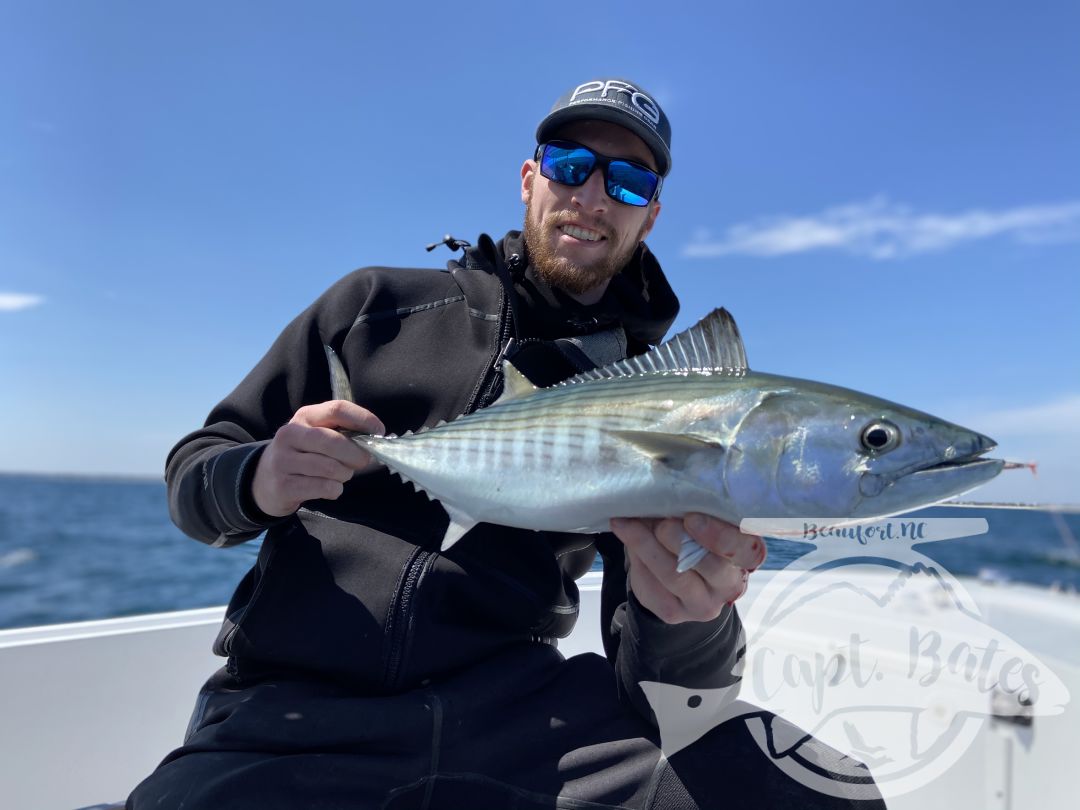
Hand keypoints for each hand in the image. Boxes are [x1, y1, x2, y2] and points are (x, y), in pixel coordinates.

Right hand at [251, 401, 384, 516]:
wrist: (263, 480)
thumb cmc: (303, 454)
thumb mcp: (316, 435)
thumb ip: (342, 433)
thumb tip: (376, 439)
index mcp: (305, 416)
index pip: (337, 409)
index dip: (363, 419)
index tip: (379, 431)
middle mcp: (290, 434)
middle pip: (333, 441)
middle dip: (356, 454)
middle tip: (363, 462)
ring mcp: (283, 460)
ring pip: (330, 467)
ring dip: (344, 474)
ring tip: (341, 475)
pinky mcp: (283, 485)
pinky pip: (322, 487)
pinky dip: (335, 489)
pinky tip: (330, 488)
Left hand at [610, 514, 765, 623]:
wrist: (673, 574)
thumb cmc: (693, 534)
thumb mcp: (704, 516)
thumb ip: (699, 503)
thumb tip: (676, 473)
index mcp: (746, 555)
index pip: (747, 550)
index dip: (721, 535)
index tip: (692, 517)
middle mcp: (730, 584)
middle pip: (711, 566)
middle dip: (680, 540)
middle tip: (660, 521)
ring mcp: (703, 604)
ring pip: (675, 576)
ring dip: (648, 545)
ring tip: (629, 522)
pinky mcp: (674, 612)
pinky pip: (653, 588)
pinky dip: (636, 558)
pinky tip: (624, 533)